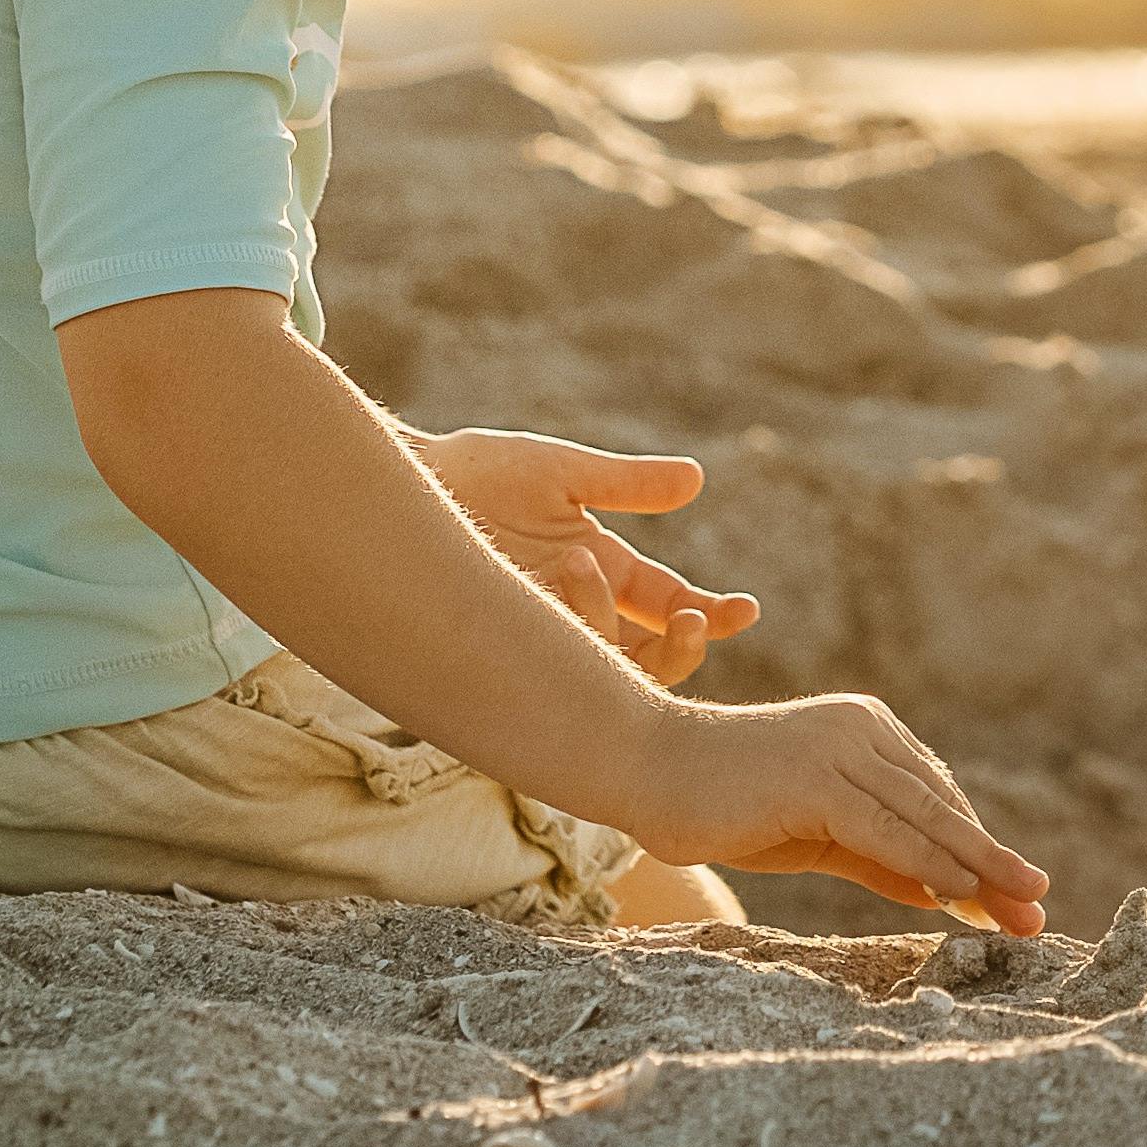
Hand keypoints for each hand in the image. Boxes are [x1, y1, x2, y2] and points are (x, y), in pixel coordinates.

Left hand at [416, 427, 761, 687]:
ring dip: (613, 627)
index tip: (743, 609)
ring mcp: (544, 635)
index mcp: (604, 567)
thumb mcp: (560, 471)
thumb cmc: (476, 472)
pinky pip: (555, 674)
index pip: (670, 606)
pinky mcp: (507, 653)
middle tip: (689, 618)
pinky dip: (571, 638)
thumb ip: (627, 483)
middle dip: (683, 647)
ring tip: (579, 563)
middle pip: (653, 658)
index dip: (712, 615)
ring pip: (608, 673)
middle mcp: (581, 609)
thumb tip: (698, 479)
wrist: (403, 484)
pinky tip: (560, 585)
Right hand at [613, 693, 1049, 933]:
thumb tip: (943, 891)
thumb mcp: (817, 836)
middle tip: (1040, 908)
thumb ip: (879, 856)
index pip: (935, 797)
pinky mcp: (812, 777)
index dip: (979, 849)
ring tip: (1022, 905)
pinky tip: (958, 892)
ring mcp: (837, 747)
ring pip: (923, 817)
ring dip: (977, 867)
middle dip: (993, 864)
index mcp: (865, 730)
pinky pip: (882, 829)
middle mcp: (861, 728)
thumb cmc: (725, 804)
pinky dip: (924, 861)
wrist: (647, 767)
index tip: (1018, 895)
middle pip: (941, 806)